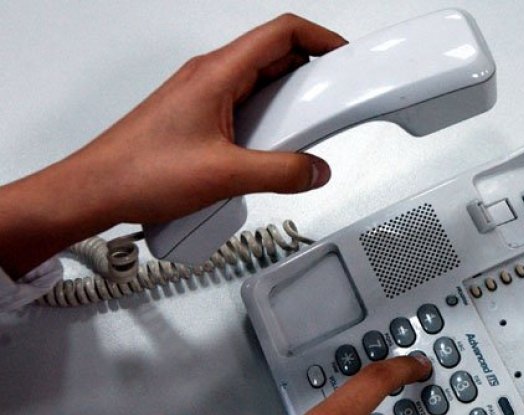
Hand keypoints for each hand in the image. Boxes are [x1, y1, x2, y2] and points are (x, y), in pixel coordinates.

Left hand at [0, 14, 345, 277]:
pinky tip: (268, 155)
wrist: (98, 190)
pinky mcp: (199, 118)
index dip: (320, 38)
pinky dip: (266, 125)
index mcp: (217, 73)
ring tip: (301, 136)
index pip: (281, 33)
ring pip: (260, 85)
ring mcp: (203, 97)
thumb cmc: (140, 171)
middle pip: (275, 56)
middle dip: (310, 77)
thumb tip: (315, 169)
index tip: (344, 55)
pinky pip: (244, 108)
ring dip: (287, 105)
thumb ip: (281, 173)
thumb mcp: (225, 175)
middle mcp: (209, 77)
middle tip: (330, 104)